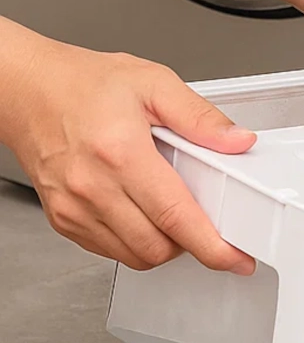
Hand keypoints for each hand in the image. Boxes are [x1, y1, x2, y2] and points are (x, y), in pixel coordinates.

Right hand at [1, 32, 256, 273]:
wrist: (26, 89)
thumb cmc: (82, 84)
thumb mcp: (153, 83)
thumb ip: (200, 116)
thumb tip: (238, 141)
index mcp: (120, 153)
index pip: (176, 217)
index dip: (213, 246)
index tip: (236, 259)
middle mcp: (93, 186)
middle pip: (158, 247)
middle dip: (192, 244)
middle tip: (206, 224)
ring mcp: (73, 207)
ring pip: (135, 256)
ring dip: (164, 246)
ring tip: (171, 212)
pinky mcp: (62, 219)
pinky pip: (110, 251)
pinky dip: (135, 243)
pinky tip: (142, 213)